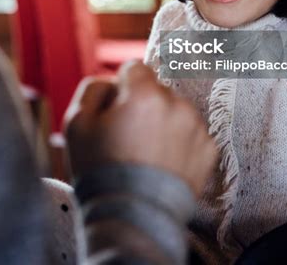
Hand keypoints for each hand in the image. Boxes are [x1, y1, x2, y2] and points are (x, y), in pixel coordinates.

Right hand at [64, 60, 216, 196]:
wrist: (131, 219)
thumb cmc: (100, 170)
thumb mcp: (77, 123)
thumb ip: (94, 87)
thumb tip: (113, 80)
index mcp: (145, 93)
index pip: (135, 67)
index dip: (122, 87)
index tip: (116, 110)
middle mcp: (177, 103)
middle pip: (156, 89)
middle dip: (143, 104)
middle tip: (128, 137)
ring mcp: (196, 127)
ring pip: (175, 110)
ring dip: (163, 122)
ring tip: (146, 154)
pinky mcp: (209, 150)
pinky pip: (191, 133)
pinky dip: (179, 143)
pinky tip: (162, 163)